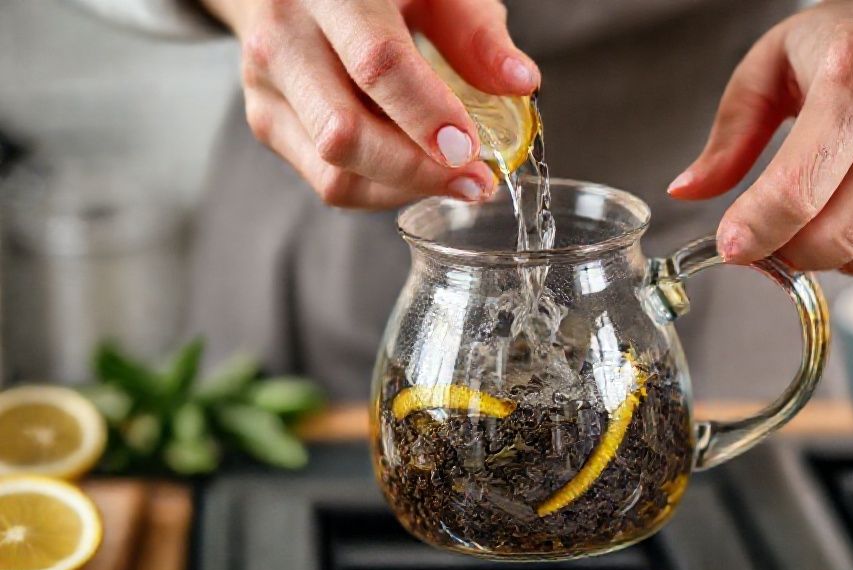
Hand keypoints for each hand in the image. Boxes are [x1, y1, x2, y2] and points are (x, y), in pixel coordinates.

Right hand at [201, 0, 539, 208]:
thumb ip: (475, 30)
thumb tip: (520, 82)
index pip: (377, 63)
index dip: (428, 114)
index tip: (471, 150)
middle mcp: (284, 38)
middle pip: (344, 133)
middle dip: (418, 171)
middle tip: (475, 181)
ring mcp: (266, 86)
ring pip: (333, 171)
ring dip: (403, 189)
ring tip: (452, 181)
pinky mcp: (265, 121)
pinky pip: (326, 181)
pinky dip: (380, 189)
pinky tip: (416, 174)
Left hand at [668, 0, 852, 272]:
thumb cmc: (846, 47)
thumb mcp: (769, 67)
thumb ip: (728, 135)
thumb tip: (687, 191)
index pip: (797, 188)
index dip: (755, 230)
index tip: (731, 244)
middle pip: (830, 233)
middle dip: (781, 248)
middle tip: (762, 235)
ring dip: (816, 253)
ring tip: (802, 221)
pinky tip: (846, 216)